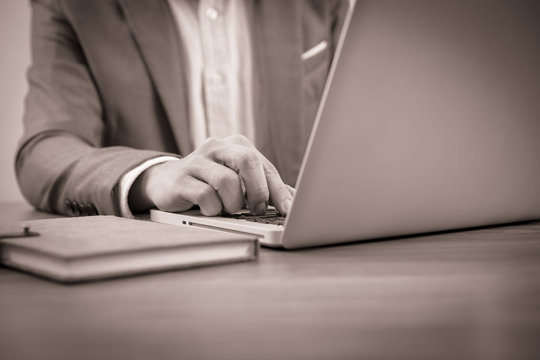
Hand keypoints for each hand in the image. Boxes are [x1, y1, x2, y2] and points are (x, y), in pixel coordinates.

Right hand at [129, 135, 294, 215]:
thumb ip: (264, 188)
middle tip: (257, 209)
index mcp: (236, 145)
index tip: (287, 209)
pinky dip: (213, 209)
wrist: (166, 182)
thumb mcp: (238, 181)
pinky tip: (211, 210)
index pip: (264, 166)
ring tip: (229, 209)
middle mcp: (217, 147)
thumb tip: (293, 200)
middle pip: (247, 161)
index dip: (278, 190)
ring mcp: (197, 161)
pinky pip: (205, 196)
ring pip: (227, 181)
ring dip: (233, 203)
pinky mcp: (181, 178)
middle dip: (258, 191)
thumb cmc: (210, 183)